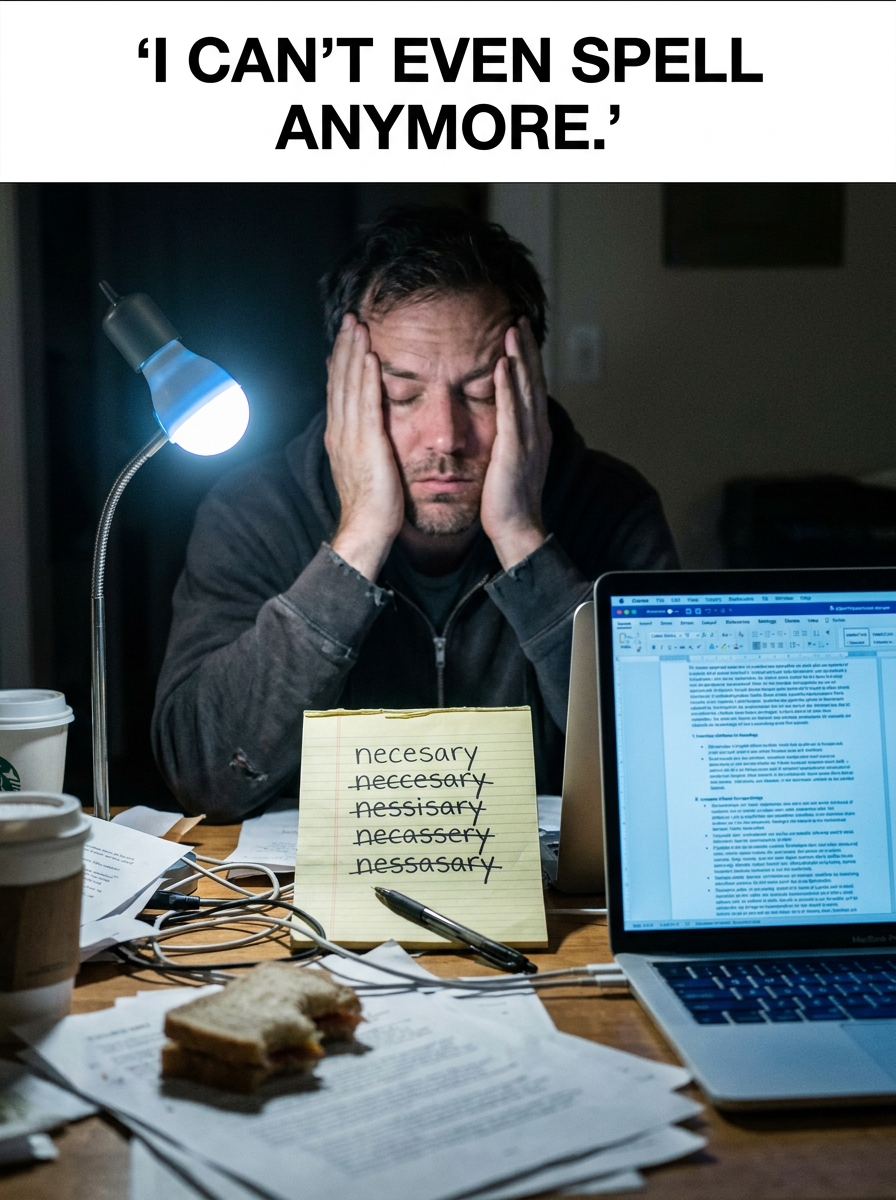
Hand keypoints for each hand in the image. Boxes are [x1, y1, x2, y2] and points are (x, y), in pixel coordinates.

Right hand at [324, 314, 403, 580]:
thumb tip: (370, 428)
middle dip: (345, 348)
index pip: (339, 391)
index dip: (342, 362)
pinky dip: (367, 379)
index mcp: (340, 438)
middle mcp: (340, 432)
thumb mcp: (365, 467)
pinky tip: (371, 357)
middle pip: (341, 381)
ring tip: (359, 326)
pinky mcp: (367, 444)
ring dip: (354, 354)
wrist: (367, 531)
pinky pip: (367, 404)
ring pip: (351, 386)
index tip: (348, 338)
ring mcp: (351, 437)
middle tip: (351, 319)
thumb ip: (365, 444)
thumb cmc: (373, 506)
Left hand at [479, 318, 551, 569]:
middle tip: (519, 317)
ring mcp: (528, 440)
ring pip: (526, 390)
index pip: (532, 386)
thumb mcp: (508, 460)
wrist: (516, 529)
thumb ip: (507, 437)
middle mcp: (536, 431)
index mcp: (534, 432)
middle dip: (527, 347)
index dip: (528, 358)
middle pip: (533, 380)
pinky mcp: (514, 450)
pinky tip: (503, 365)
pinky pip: (511, 412)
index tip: (519, 332)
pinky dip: (508, 387)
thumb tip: (499, 421)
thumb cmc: (506, 501)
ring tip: (513, 328)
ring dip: (520, 357)